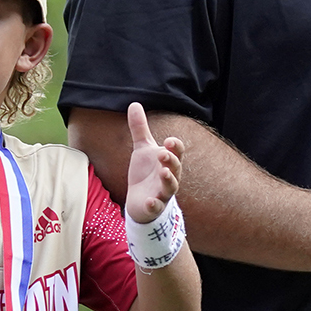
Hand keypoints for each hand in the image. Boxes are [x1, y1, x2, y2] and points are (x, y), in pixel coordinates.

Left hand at [124, 103, 184, 223]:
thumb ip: (140, 129)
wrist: (141, 201)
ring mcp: (163, 193)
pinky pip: (156, 206)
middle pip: (176, 168)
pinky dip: (154, 203)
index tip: (169, 140)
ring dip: (168, 180)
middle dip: (171, 161)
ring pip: (170, 187)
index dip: (175, 147)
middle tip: (163, 154)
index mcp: (168, 161)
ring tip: (163, 172)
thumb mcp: (142, 149)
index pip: (177, 152)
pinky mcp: (154, 206)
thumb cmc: (146, 173)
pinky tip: (150, 200)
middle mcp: (170, 177)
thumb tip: (134, 103)